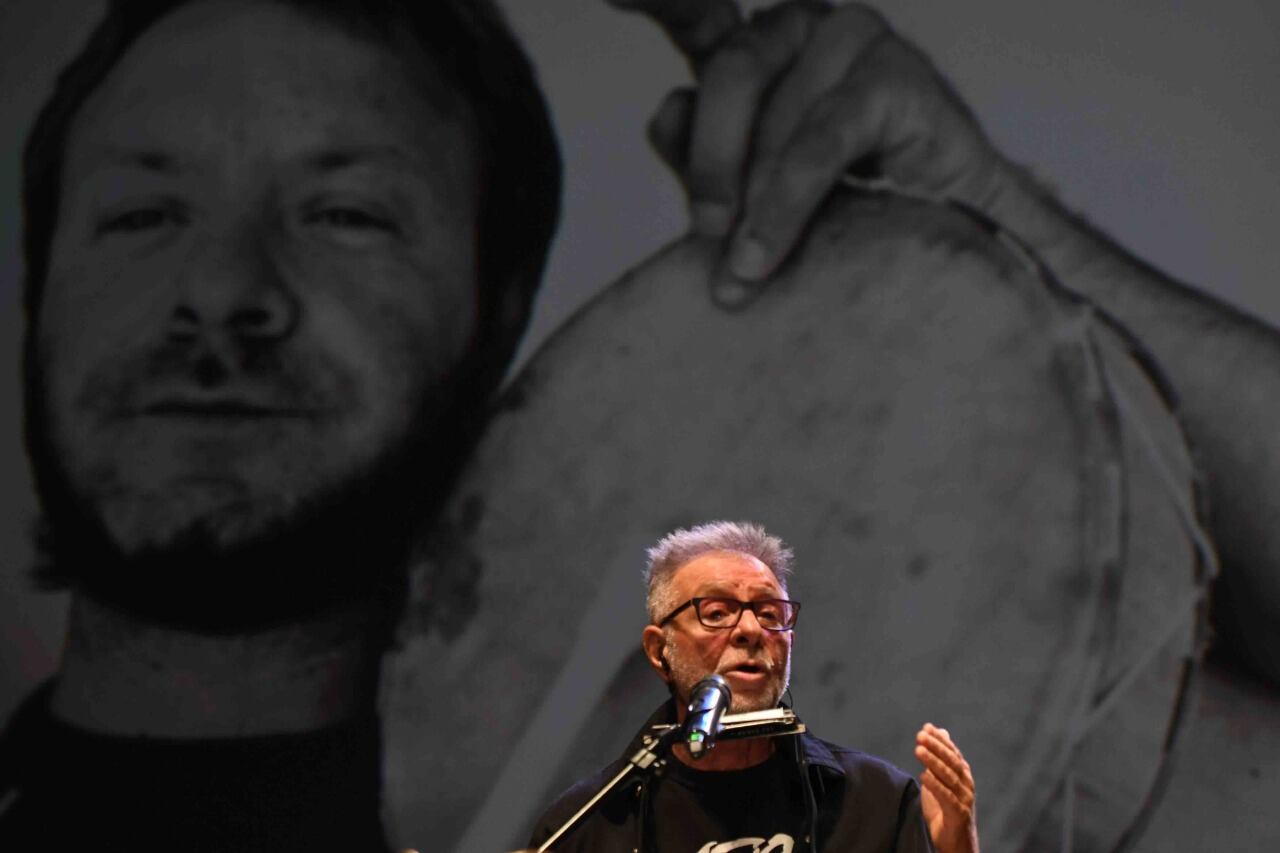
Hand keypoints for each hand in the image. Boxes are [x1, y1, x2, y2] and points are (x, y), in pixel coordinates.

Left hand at [607, 0, 1006, 304]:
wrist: (952, 244)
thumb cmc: (847, 213)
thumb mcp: (751, 189)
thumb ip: (700, 151)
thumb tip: (664, 110)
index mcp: (762, 45)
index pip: (694, 17)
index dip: (653, 4)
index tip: (616, 2)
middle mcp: (806, 27)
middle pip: (727, 71)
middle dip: (709, 162)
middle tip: (704, 234)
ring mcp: (856, 39)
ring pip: (772, 114)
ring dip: (752, 201)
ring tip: (742, 269)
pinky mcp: (897, 77)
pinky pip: (818, 143)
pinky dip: (785, 202)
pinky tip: (763, 250)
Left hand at [914, 723, 978, 852]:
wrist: (955, 841)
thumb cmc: (945, 809)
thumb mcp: (941, 779)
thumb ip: (940, 757)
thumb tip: (940, 731)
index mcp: (963, 775)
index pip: (953, 753)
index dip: (940, 740)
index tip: (927, 727)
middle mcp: (967, 785)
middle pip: (952, 762)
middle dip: (936, 747)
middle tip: (921, 735)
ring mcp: (965, 799)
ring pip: (949, 777)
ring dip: (933, 762)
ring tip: (919, 750)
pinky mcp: (959, 814)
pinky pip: (947, 798)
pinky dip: (936, 786)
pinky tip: (923, 775)